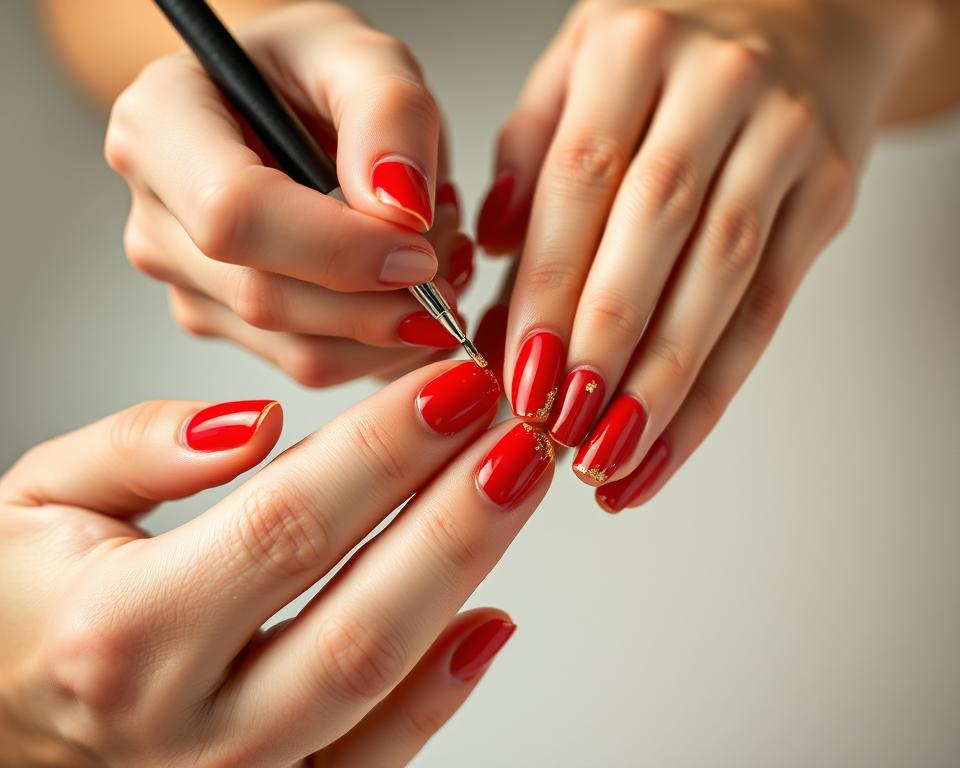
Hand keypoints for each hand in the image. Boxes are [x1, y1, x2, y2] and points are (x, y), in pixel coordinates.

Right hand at [0, 362, 553, 765]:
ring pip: (379, 680)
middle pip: (358, 609)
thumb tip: (253, 423)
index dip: (386, 449)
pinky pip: (372, 760)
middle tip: (517, 430)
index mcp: (123, 628)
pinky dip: (440, 696)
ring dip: (463, 577)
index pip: (289, 521)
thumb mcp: (39, 500)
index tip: (454, 384)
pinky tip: (488, 620)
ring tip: (516, 489)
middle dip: (454, 511)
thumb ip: (142, 449)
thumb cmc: (17, 607)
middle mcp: (185, 720)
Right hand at [106, 2, 474, 387]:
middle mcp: (157, 215)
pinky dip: (382, 342)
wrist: (291, 104)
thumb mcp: (365, 57)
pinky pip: (317, 364)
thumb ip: (390, 116)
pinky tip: (408, 287)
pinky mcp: (226, 324)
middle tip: (451, 258)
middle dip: (384, 299)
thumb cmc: (314, 72)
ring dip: (394, 325)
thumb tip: (399, 211)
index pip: (235, 215)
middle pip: (267, 299)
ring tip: (439, 260)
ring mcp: (186, 282)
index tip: (422, 253)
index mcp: (160, 126)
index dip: (340, 249)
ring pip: (300, 352)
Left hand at [476, 0, 931, 509]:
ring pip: (721, 279)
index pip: (581, 182)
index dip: (547, 287)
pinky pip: (770, 306)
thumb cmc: (669, 50)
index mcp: (633, 49)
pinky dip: (717, 388)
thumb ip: (531, 152)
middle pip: (653, 234)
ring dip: (662, 386)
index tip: (516, 375)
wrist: (807, 9)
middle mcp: (716, 87)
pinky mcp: (828, 194)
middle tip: (556, 431)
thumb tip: (494, 252)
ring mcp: (784, 139)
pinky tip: (670, 443)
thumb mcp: (581, 64)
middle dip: (603, 346)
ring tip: (609, 461)